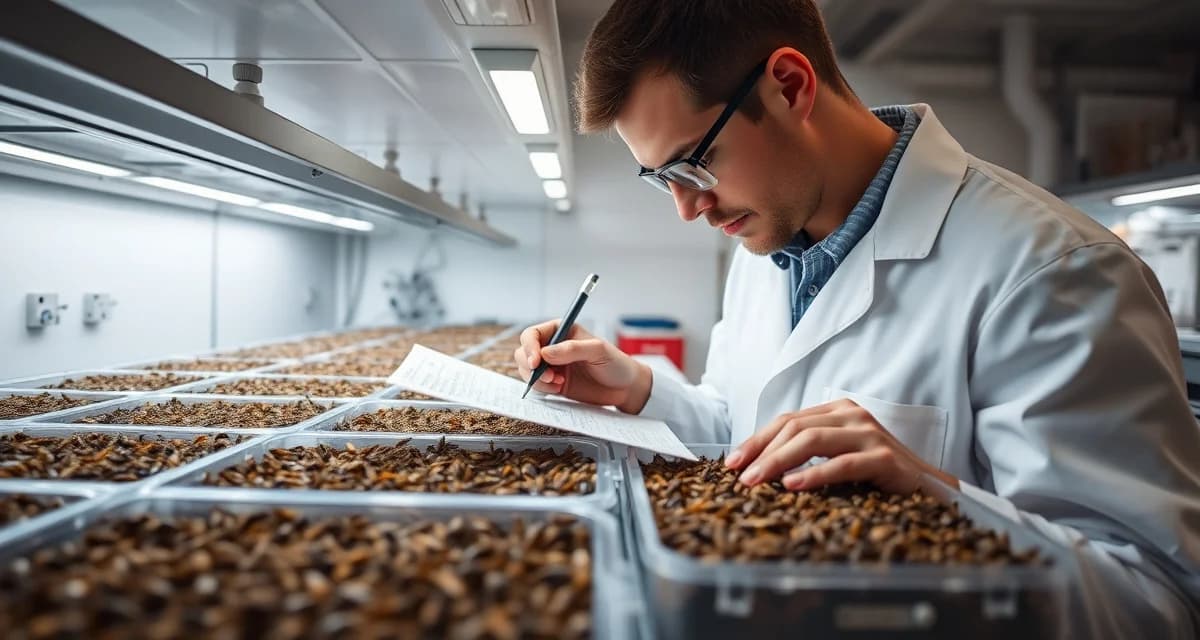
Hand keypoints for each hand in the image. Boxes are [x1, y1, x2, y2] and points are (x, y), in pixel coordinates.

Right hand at [515, 320, 652, 413]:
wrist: (625, 388)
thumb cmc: (616, 364)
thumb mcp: (598, 351)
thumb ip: (572, 349)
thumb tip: (545, 353)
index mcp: (562, 331)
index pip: (533, 334)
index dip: (530, 347)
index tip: (536, 362)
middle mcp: (553, 347)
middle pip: (524, 352)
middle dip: (531, 366)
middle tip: (551, 377)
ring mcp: (552, 366)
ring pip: (526, 370)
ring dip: (537, 379)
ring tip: (558, 384)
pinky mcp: (554, 382)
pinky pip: (536, 384)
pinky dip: (542, 388)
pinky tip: (559, 389)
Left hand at [723, 398, 958, 493]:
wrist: (930, 489)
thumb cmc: (876, 475)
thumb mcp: (837, 456)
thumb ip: (807, 452)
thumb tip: (757, 466)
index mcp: (837, 410)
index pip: (787, 420)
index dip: (756, 440)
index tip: (731, 462)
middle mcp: (851, 415)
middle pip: (794, 427)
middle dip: (761, 451)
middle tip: (739, 476)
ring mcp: (869, 434)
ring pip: (812, 441)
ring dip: (778, 462)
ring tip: (756, 481)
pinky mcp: (883, 458)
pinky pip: (842, 463)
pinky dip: (814, 475)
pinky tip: (792, 486)